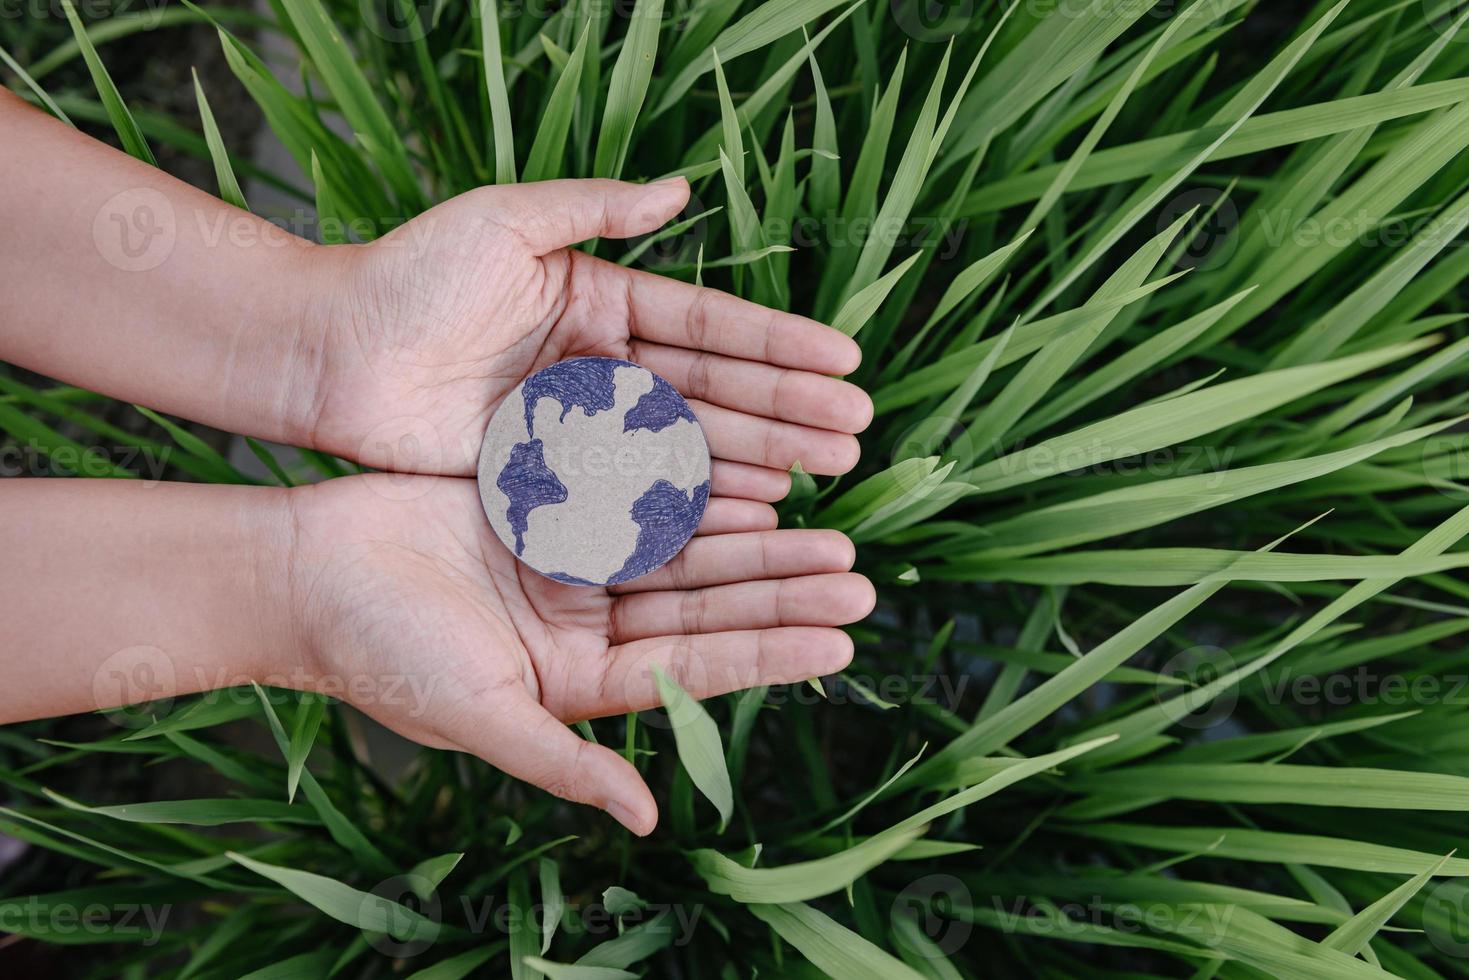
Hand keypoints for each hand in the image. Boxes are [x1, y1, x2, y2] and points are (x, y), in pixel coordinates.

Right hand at [281, 473, 875, 834]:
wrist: (303, 568)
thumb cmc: (379, 651)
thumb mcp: (477, 714)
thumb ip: (562, 762)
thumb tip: (647, 820)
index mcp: (580, 678)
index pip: (695, 665)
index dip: (770, 653)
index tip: (842, 640)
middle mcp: (588, 621)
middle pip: (706, 603)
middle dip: (781, 589)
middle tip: (859, 573)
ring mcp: (573, 560)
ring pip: (685, 546)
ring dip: (753, 537)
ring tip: (828, 527)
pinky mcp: (552, 503)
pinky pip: (639, 489)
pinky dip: (692, 482)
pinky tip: (750, 473)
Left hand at [301, 177, 872, 504]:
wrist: (328, 354)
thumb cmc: (408, 276)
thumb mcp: (502, 221)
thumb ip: (593, 208)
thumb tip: (683, 188)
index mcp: (601, 301)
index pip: (709, 325)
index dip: (778, 343)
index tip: (844, 359)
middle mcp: (602, 366)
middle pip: (713, 392)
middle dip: (788, 411)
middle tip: (856, 433)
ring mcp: (580, 427)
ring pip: (685, 446)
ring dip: (756, 460)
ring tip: (823, 475)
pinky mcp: (550, 477)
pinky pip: (633, 492)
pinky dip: (690, 504)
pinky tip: (747, 514)